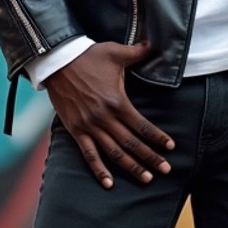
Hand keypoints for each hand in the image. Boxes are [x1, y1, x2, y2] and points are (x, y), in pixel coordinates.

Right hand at [45, 41, 174, 188]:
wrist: (57, 61)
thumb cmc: (88, 56)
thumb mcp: (115, 52)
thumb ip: (138, 52)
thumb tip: (154, 43)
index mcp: (117, 101)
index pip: (142, 125)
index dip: (157, 138)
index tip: (170, 147)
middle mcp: (105, 118)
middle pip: (132, 144)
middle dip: (151, 158)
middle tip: (166, 170)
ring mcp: (89, 126)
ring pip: (114, 153)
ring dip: (131, 167)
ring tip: (146, 179)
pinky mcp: (75, 130)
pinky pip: (89, 154)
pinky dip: (98, 170)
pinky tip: (109, 184)